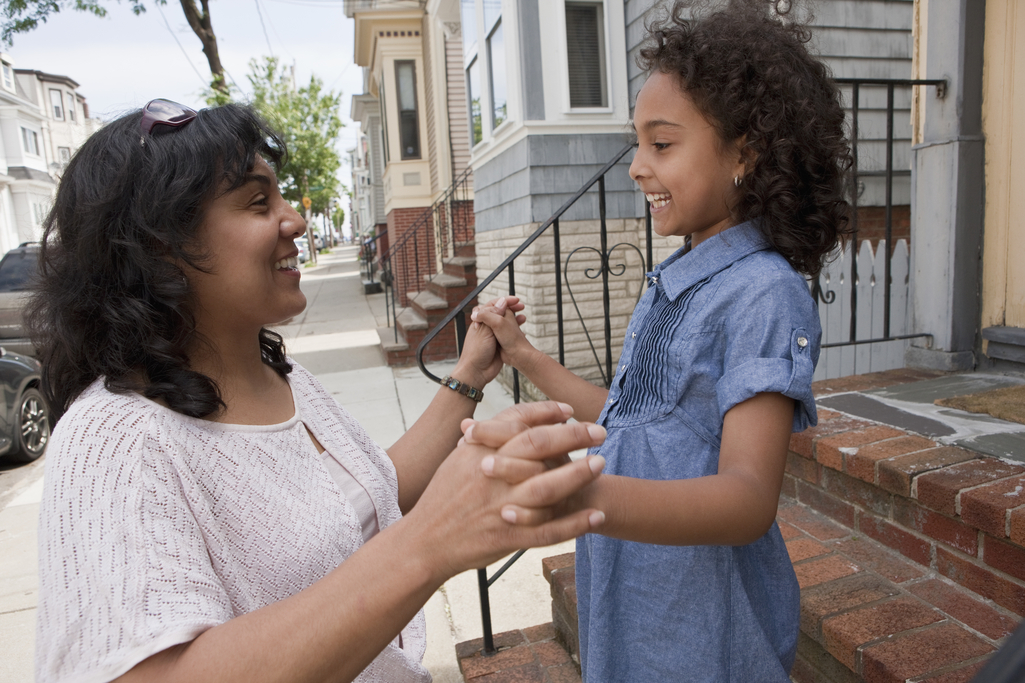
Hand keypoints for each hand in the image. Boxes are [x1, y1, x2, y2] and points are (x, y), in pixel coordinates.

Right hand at [406, 402, 605, 578]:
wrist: (424, 542)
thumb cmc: (442, 499)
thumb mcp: (457, 460)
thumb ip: (482, 439)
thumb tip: (503, 419)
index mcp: (480, 453)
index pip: (518, 422)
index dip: (546, 412)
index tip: (570, 410)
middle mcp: (492, 476)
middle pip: (538, 446)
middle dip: (572, 435)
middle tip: (600, 430)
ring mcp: (502, 507)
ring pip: (547, 487)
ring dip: (579, 474)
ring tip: (601, 463)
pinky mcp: (510, 537)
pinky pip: (549, 530)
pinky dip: (575, 524)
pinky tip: (597, 516)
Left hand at [470, 297, 536, 370]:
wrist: (476, 372)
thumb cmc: (477, 352)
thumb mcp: (485, 332)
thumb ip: (492, 317)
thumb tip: (501, 302)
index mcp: (480, 322)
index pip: (492, 306)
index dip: (504, 301)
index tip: (516, 300)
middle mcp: (487, 327)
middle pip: (500, 313)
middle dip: (511, 308)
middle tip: (522, 306)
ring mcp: (493, 336)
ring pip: (505, 323)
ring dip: (514, 319)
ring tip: (524, 318)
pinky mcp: (499, 345)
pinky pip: (508, 335)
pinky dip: (515, 331)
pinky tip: (523, 331)